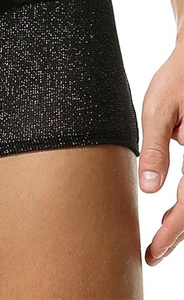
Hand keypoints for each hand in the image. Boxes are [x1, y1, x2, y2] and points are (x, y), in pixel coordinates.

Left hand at [138, 41, 183, 264]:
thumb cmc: (177, 78)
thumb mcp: (158, 111)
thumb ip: (156, 149)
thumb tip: (150, 190)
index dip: (172, 233)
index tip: (153, 252)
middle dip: (176, 234)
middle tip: (152, 254)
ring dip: (181, 221)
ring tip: (158, 240)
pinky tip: (170, 210)